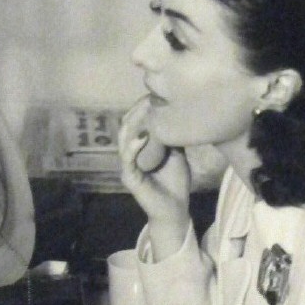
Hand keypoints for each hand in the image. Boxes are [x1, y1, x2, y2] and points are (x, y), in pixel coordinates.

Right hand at [118, 96, 191, 226]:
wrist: (176, 209)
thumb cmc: (175, 182)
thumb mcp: (177, 153)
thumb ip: (173, 136)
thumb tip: (179, 114)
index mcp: (140, 147)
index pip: (135, 121)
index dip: (142, 107)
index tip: (154, 94)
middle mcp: (130, 154)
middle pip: (127, 126)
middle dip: (137, 110)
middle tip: (149, 98)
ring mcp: (128, 166)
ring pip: (124, 139)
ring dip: (134, 124)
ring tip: (145, 111)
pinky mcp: (129, 178)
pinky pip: (128, 159)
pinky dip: (133, 147)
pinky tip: (142, 136)